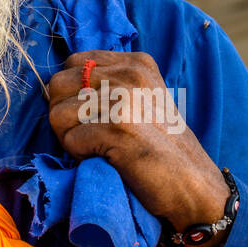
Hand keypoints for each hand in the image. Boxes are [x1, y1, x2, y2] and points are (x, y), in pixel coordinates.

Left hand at [46, 51, 226, 231]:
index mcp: (135, 62)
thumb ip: (107, 82)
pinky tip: (107, 158)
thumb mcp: (141, 97)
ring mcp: (123, 99)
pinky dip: (80, 155)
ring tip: (101, 147)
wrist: (192, 184)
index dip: (72, 92)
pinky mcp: (117, 127)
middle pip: (58, 84)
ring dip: (70, 137)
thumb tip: (55, 85)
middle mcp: (129, 74)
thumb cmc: (160, 146)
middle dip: (65, 115)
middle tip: (93, 135)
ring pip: (57, 113)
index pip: (72, 62)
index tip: (94, 114)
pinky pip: (69, 139)